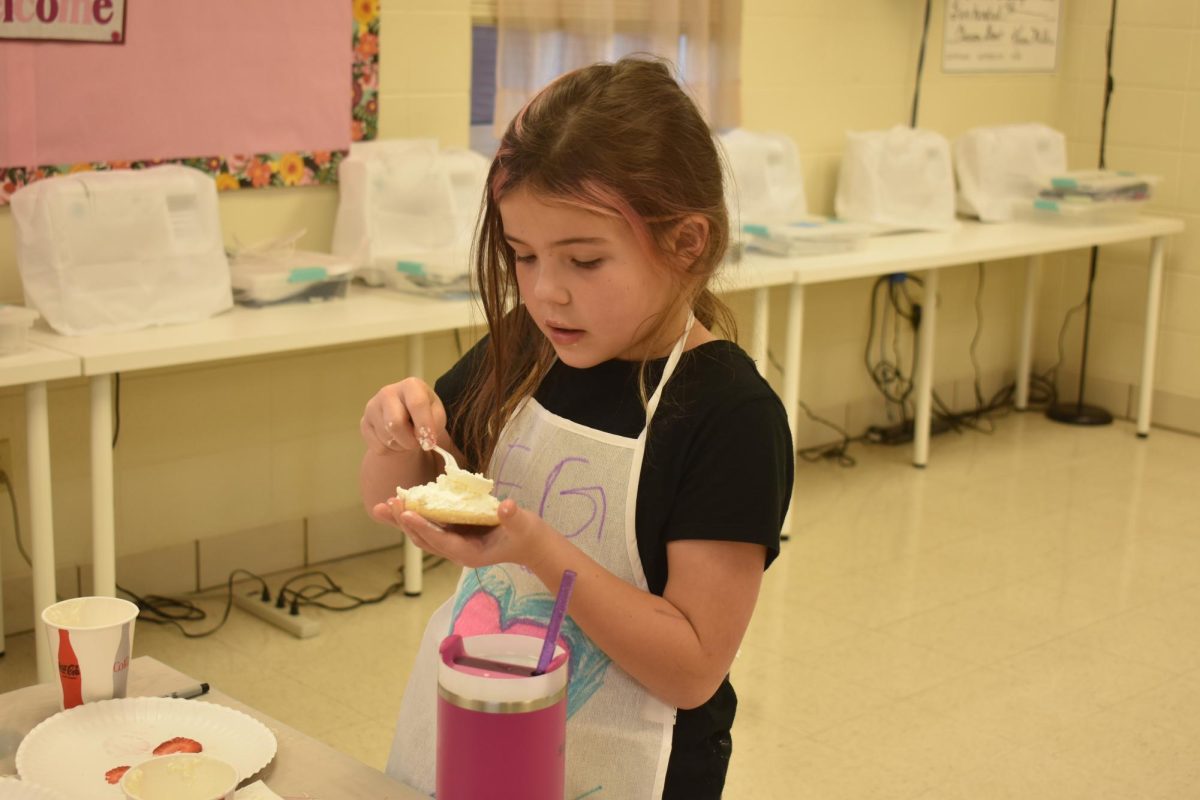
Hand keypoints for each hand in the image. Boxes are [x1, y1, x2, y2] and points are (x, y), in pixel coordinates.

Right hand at [360, 378, 447, 456]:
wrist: (406, 416)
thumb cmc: (424, 413)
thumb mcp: (437, 414)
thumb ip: (435, 423)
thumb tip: (425, 438)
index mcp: (410, 385)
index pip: (417, 404)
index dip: (424, 425)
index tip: (430, 441)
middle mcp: (388, 392)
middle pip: (395, 423)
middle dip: (410, 440)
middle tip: (418, 443)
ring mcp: (372, 407)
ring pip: (386, 438)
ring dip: (401, 446)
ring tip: (407, 439)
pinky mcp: (364, 423)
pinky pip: (378, 446)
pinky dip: (390, 451)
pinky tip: (395, 440)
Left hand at [377, 497, 552, 569]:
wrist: (531, 545)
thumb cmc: (527, 535)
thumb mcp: (524, 526)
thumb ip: (514, 517)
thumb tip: (507, 505)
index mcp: (470, 554)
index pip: (441, 541)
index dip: (424, 527)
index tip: (407, 513)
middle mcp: (457, 552)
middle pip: (424, 539)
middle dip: (405, 522)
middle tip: (389, 503)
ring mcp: (453, 544)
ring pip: (422, 534)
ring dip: (403, 520)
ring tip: (384, 505)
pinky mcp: (454, 534)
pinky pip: (429, 526)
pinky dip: (414, 515)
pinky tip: (403, 502)